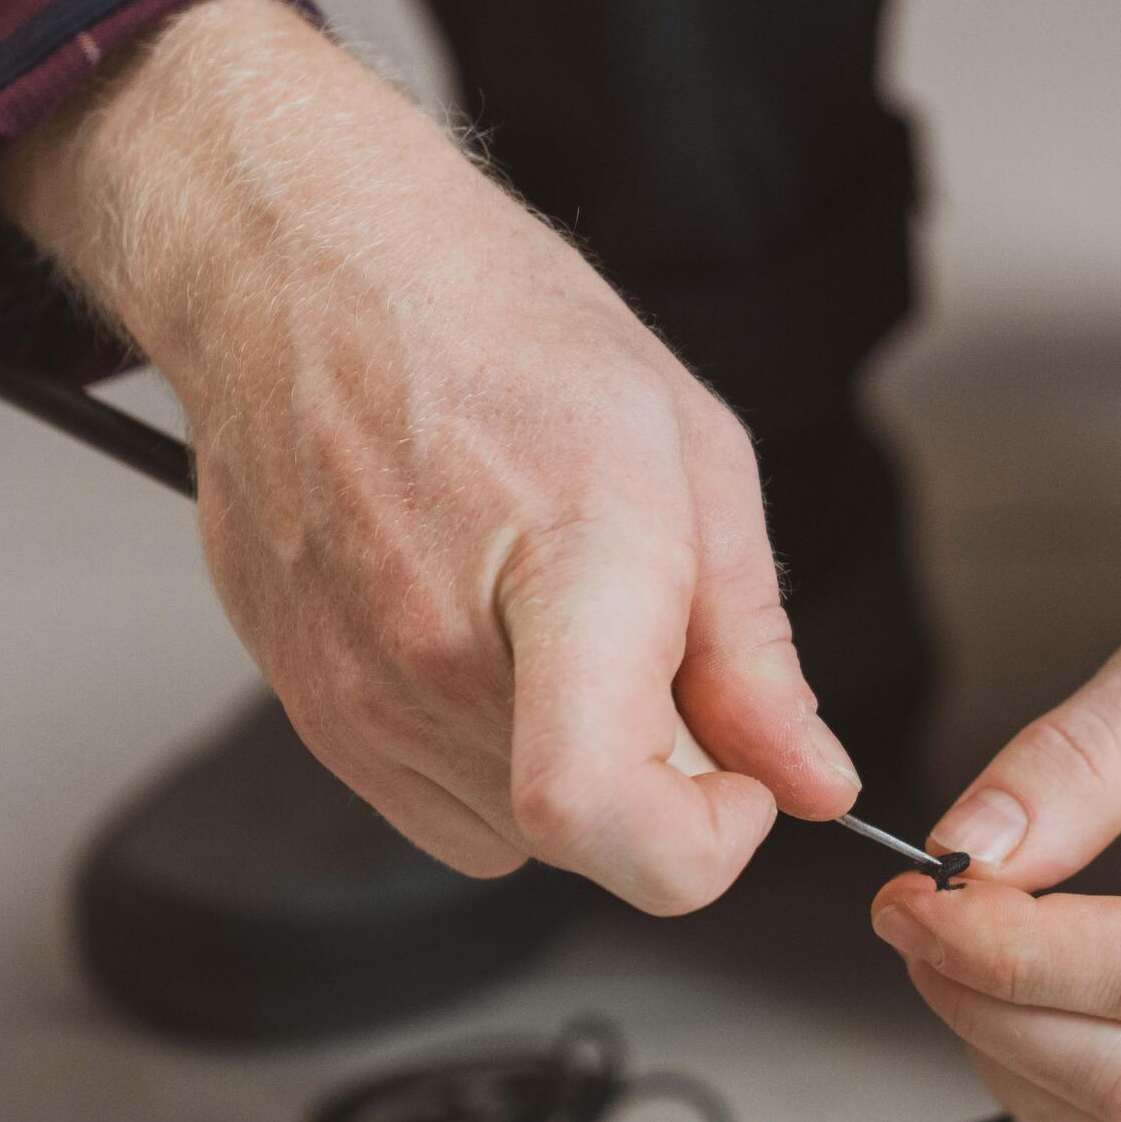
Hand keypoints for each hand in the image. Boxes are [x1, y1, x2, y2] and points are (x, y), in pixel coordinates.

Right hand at [0, 0, 857, 913]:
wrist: (306, 273)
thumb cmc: (501, 332)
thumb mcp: (692, 459)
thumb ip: (756, 652)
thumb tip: (814, 782)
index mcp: (564, 574)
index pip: (604, 817)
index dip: (701, 848)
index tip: (741, 784)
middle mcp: (438, 657)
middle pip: (587, 840)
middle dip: (656, 781)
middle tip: (650, 644)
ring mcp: (357, 697)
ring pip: (514, 836)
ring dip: (568, 767)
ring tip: (548, 616)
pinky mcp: (309, 714)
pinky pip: (437, 807)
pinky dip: (489, 758)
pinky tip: (483, 634)